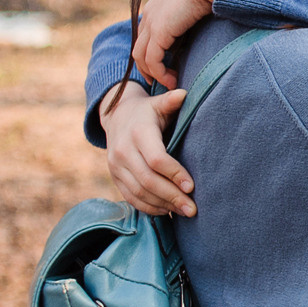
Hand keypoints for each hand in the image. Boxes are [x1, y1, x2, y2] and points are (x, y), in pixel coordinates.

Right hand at [102, 83, 195, 215]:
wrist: (116, 117)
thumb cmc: (147, 112)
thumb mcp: (158, 103)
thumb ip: (171, 101)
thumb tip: (184, 95)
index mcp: (138, 133)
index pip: (156, 159)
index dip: (174, 173)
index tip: (191, 186)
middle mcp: (123, 151)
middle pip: (148, 180)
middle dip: (172, 196)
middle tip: (193, 209)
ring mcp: (116, 166)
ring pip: (138, 192)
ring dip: (162, 205)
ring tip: (184, 211)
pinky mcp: (114, 176)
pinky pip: (130, 197)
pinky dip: (148, 207)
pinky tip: (166, 211)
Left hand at [132, 0, 229, 87]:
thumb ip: (193, 8)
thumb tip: (206, 14)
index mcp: (157, 5)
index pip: (145, 34)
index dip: (152, 52)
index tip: (166, 64)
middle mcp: (149, 14)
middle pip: (138, 47)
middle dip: (147, 67)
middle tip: (161, 79)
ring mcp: (152, 23)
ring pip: (141, 56)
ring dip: (153, 74)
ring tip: (170, 83)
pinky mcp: (160, 32)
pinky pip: (153, 60)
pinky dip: (160, 74)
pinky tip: (173, 80)